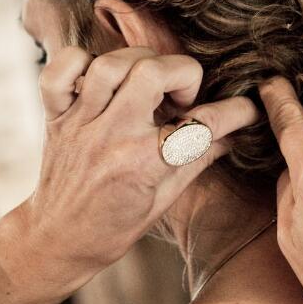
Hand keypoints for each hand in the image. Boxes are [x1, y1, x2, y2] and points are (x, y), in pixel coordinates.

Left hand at [0, 46, 257, 303]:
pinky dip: (79, 62)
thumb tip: (236, 132)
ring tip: (145, 86)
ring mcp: (81, 122)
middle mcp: (112, 136)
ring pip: (111, 63)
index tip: (246, 109)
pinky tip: (99, 79)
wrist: (58, 240)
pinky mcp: (56, 115)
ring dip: (138, 64)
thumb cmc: (114, 226)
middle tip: (180, 99)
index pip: (203, 123)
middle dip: (181, 73)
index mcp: (144, 163)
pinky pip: (60, 71)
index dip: (236, 111)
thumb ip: (200, 158)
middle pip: (152, 70)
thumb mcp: (166, 198)